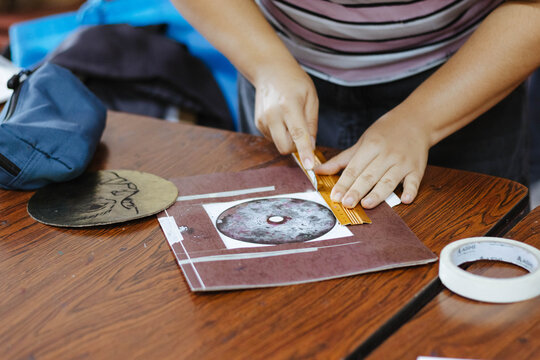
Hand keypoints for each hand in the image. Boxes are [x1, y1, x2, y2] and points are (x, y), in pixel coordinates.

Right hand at [253, 63, 318, 168]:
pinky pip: (273, 138)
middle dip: (297, 147)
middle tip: (304, 134)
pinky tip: (282, 118)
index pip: (298, 135)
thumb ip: (312, 123)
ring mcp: (263, 120)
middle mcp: (273, 115)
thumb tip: (312, 146)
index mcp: (289, 106)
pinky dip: (280, 134)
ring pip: (279, 144)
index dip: (305, 152)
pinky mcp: (258, 123)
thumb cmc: (295, 82)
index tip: (309, 166)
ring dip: (288, 139)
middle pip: (285, 147)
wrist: (270, 70)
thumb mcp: (311, 98)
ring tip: (291, 119)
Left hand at [315, 113, 429, 208]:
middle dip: (357, 190)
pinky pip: (414, 181)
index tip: (335, 196)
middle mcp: (387, 154)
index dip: (344, 183)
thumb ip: (341, 160)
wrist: (416, 121)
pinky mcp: (417, 169)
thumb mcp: (362, 142)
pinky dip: (411, 191)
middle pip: (369, 175)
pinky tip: (405, 200)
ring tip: (366, 204)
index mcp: (371, 146)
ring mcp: (403, 162)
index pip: (354, 168)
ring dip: (378, 193)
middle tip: (346, 204)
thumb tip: (318, 171)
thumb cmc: (385, 133)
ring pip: (389, 180)